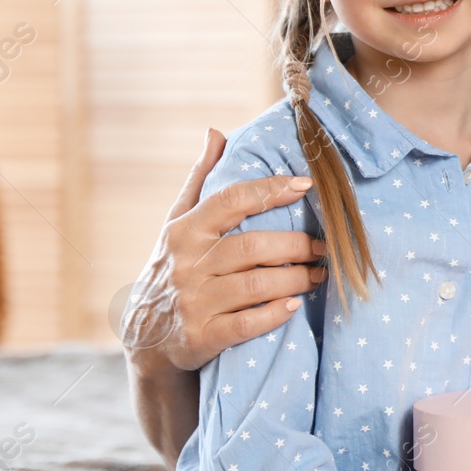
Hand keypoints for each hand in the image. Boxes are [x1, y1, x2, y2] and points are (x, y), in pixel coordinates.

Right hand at [126, 129, 325, 371]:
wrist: (145, 339)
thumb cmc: (171, 269)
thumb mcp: (176, 224)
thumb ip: (199, 180)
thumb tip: (216, 132)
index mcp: (184, 231)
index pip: (231, 201)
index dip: (271, 190)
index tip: (306, 185)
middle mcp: (187, 264)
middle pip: (253, 246)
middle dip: (297, 244)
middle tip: (325, 246)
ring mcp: (193, 302)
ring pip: (256, 283)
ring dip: (297, 277)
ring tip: (319, 273)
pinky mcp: (201, 337)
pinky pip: (247, 323)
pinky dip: (276, 313)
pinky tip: (295, 304)